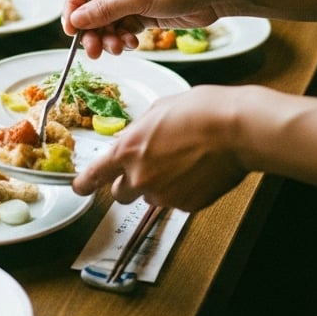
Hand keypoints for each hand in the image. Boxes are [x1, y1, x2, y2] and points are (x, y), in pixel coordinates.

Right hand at [62, 0, 224, 58]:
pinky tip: (132, 44)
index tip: (72, 30)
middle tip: (93, 51)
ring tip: (117, 49)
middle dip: (93, 30)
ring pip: (109, 22)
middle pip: (94, 8)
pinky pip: (125, 28)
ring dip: (109, 37)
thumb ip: (105, 10)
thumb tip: (76, 20)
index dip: (73, 8)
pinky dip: (124, 38)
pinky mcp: (146, 13)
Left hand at [73, 86, 249, 211]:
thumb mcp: (159, 109)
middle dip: (130, 182)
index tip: (80, 187)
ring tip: (183, 162)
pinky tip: (198, 170)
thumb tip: (135, 139)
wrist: (236, 129)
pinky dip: (183, 190)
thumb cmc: (202, 111)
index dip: (84, 184)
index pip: (95, 176)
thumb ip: (139, 131)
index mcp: (128, 150)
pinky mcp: (187, 205)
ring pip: (151, 197)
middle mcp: (141, 177)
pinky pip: (177, 201)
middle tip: (149, 167)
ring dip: (159, 185)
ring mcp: (164, 195)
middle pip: (120, 194)